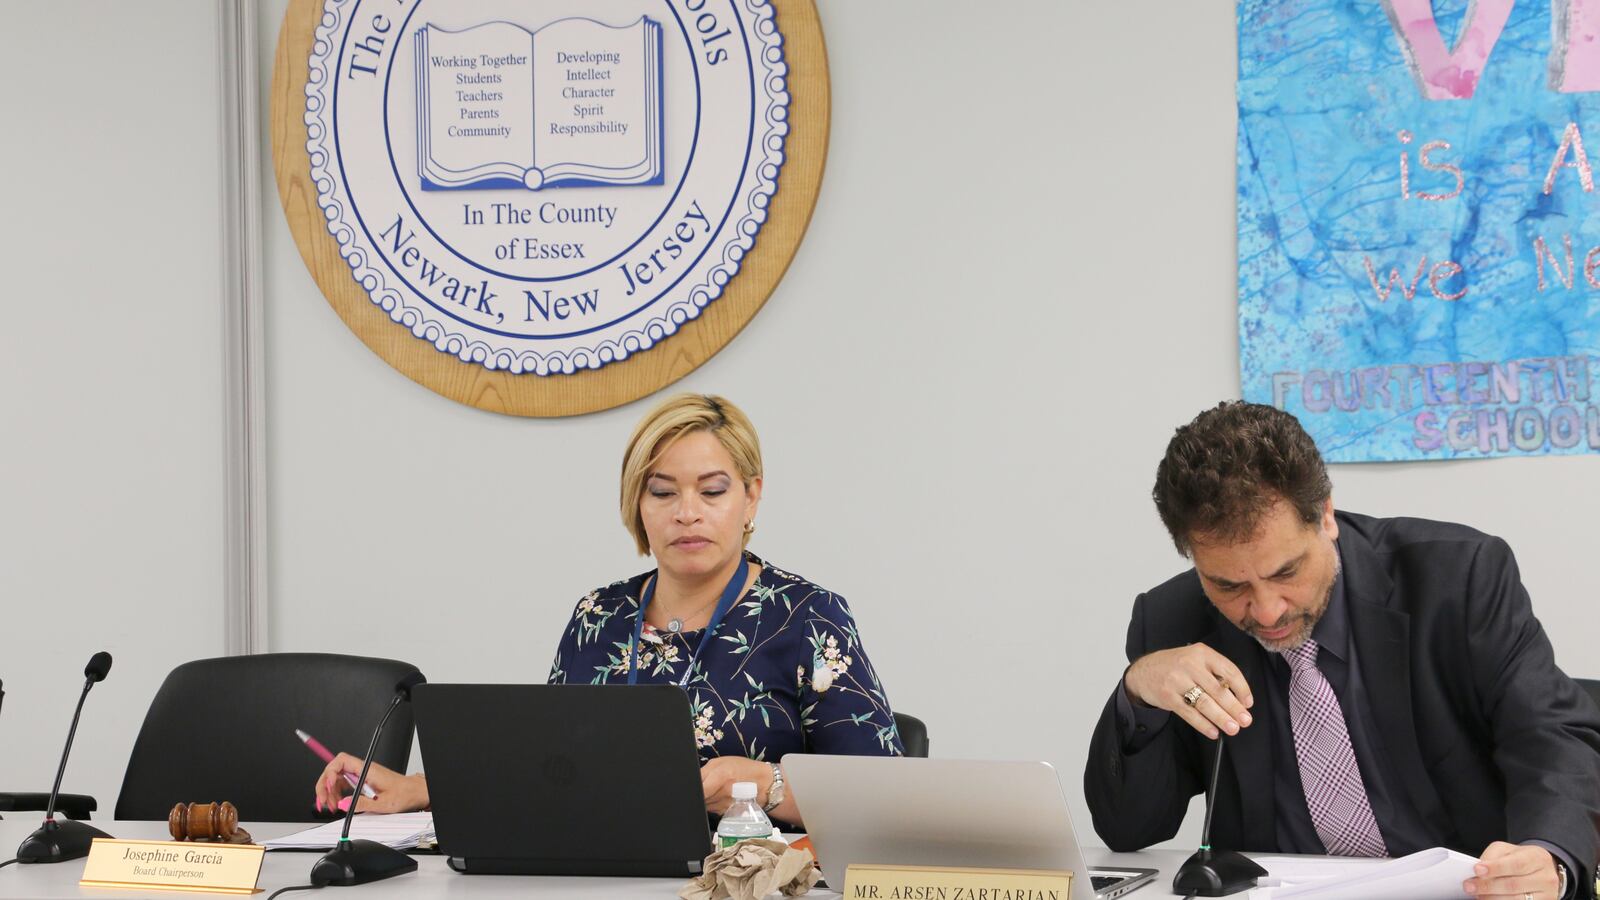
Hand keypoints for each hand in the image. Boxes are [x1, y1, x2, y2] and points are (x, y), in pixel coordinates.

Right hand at [313, 751, 428, 814]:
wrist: (414, 792)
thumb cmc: (403, 794)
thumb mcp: (383, 803)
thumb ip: (361, 803)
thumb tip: (343, 804)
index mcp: (367, 770)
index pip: (341, 760)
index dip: (330, 772)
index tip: (328, 787)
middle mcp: (362, 770)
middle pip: (334, 770)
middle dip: (325, 785)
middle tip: (323, 801)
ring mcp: (361, 775)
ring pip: (337, 778)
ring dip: (330, 792)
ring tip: (332, 807)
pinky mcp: (361, 781)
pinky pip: (343, 784)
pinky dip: (337, 794)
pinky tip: (338, 804)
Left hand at [699, 756, 772, 814]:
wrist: (764, 784)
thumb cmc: (743, 769)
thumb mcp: (721, 762)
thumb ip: (704, 772)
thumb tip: (692, 782)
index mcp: (720, 775)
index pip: (698, 789)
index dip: (693, 789)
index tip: (694, 787)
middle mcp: (722, 792)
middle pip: (700, 798)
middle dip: (699, 793)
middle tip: (707, 785)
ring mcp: (725, 805)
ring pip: (705, 805)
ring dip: (706, 799)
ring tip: (714, 790)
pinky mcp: (726, 813)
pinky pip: (712, 810)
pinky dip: (713, 805)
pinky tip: (720, 798)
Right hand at [1124, 643, 1253, 738]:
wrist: (1144, 670)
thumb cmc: (1176, 666)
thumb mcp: (1196, 659)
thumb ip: (1215, 673)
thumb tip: (1238, 698)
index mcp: (1201, 653)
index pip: (1229, 670)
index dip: (1242, 688)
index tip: (1248, 703)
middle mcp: (1189, 664)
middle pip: (1217, 690)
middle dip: (1234, 708)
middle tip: (1245, 720)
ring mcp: (1177, 680)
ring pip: (1204, 703)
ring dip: (1221, 718)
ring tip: (1232, 728)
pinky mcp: (1167, 696)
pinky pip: (1189, 713)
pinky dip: (1203, 724)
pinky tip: (1213, 731)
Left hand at [1465, 842, 1560, 898]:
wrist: (1542, 870)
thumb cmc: (1520, 859)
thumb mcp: (1508, 850)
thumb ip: (1493, 857)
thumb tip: (1478, 870)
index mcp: (1537, 858)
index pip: (1516, 864)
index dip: (1495, 868)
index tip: (1477, 870)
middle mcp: (1546, 877)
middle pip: (1513, 885)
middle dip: (1488, 886)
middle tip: (1469, 886)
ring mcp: (1548, 894)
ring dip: (1492, 898)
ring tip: (1477, 895)